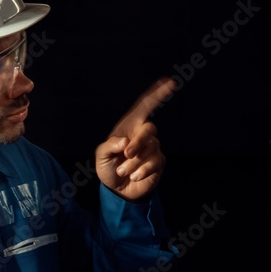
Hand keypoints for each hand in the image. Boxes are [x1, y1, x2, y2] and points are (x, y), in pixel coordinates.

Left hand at [95, 77, 175, 201]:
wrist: (117, 189)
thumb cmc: (108, 168)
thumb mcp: (101, 156)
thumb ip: (109, 146)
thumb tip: (124, 141)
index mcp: (129, 126)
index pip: (145, 106)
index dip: (157, 94)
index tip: (169, 82)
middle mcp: (143, 134)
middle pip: (149, 129)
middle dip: (138, 143)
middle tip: (126, 156)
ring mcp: (152, 148)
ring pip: (150, 149)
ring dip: (134, 163)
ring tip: (123, 172)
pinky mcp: (158, 162)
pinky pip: (154, 162)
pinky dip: (142, 171)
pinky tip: (134, 176)